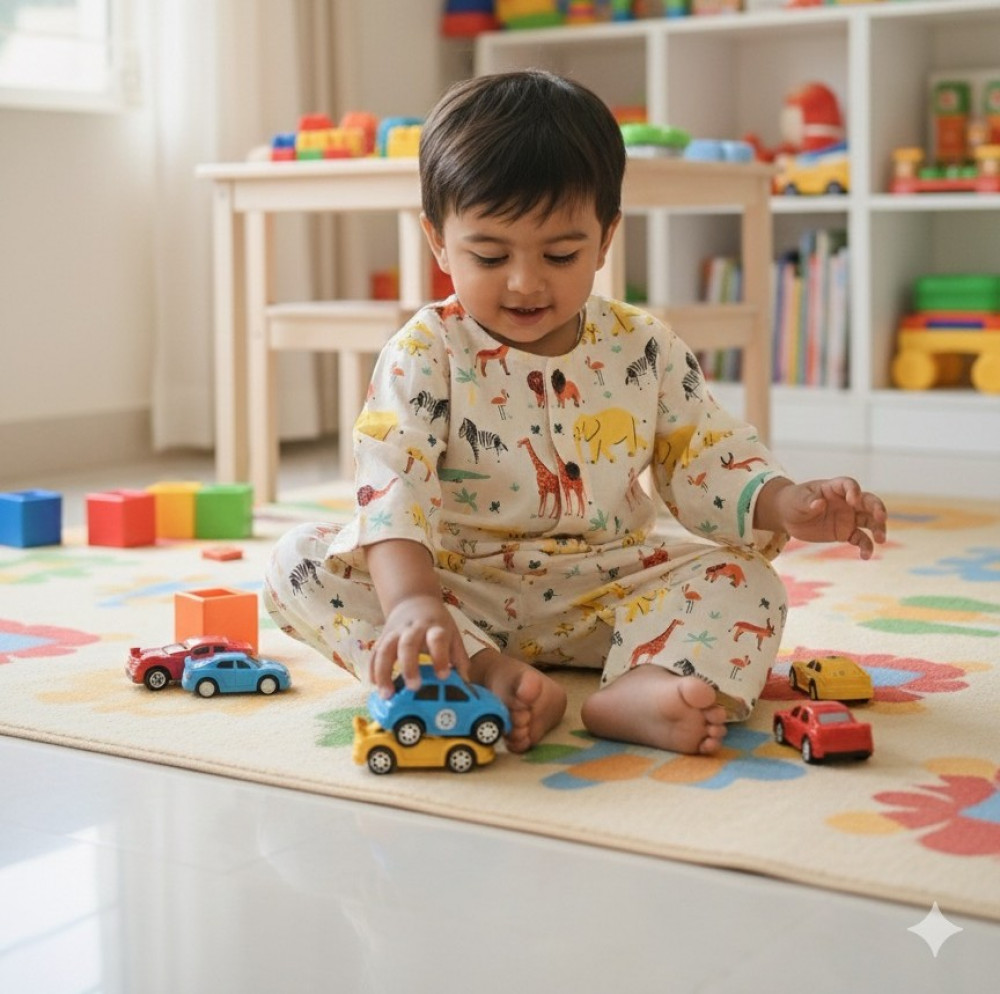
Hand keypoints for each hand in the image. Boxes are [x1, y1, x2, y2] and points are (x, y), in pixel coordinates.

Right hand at [368, 593, 470, 698]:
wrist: (415, 600)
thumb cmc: (437, 623)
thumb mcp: (453, 634)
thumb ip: (459, 658)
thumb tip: (465, 684)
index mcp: (435, 628)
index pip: (438, 640)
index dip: (440, 657)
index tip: (443, 677)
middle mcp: (413, 628)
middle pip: (408, 644)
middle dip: (409, 667)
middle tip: (414, 688)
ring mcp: (395, 632)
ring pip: (385, 649)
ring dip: (384, 672)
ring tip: (387, 695)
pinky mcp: (383, 637)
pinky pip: (374, 653)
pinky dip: (372, 669)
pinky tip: (374, 685)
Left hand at [760, 476, 887, 558]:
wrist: (788, 516)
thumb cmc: (793, 501)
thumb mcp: (797, 500)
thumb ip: (808, 501)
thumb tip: (819, 504)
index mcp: (834, 488)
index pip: (849, 485)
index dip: (854, 491)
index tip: (852, 500)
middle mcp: (846, 501)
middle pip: (867, 501)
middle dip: (877, 508)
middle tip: (881, 518)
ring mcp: (848, 517)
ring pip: (870, 521)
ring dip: (878, 528)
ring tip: (881, 539)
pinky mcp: (846, 532)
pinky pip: (860, 539)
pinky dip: (866, 547)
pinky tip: (865, 556)